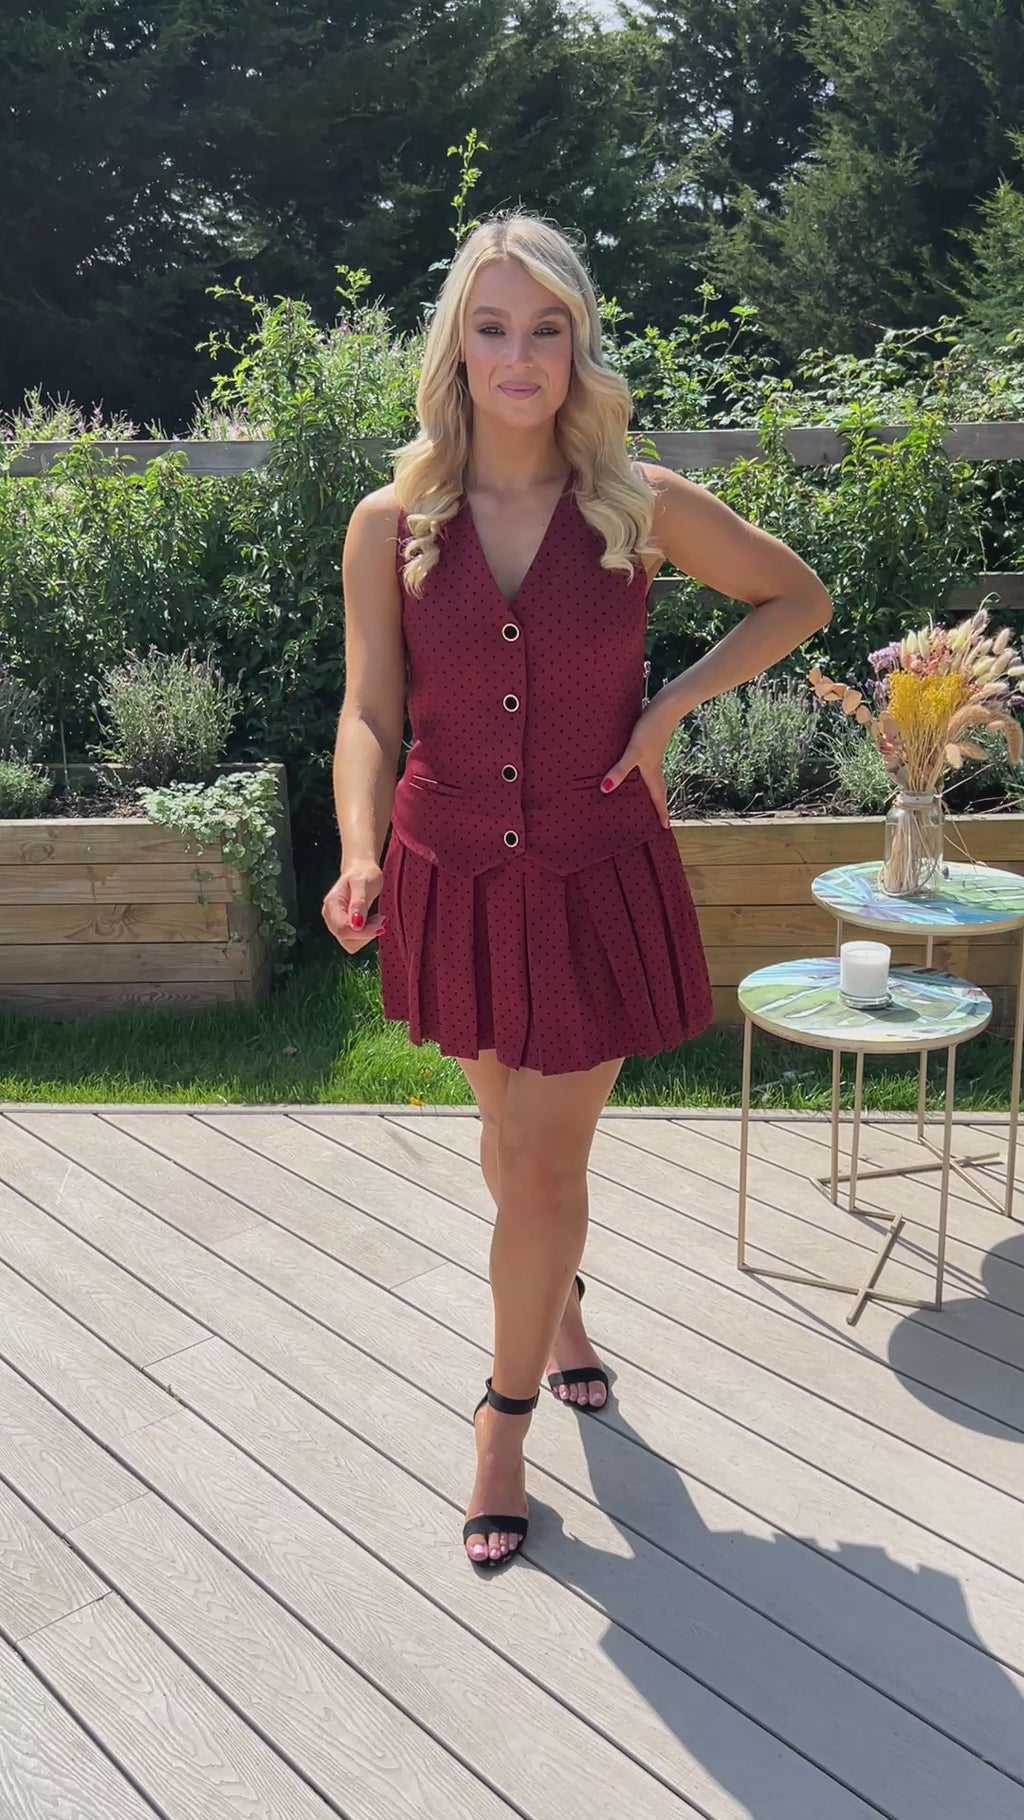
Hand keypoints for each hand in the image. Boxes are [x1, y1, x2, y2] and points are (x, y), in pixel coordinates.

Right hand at [322, 862, 387, 952]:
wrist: (361, 870)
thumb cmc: (364, 874)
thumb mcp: (363, 884)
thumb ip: (359, 904)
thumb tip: (356, 925)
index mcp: (332, 904)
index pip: (343, 929)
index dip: (363, 932)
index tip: (381, 925)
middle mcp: (330, 915)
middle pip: (345, 938)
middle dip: (366, 933)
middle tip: (381, 919)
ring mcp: (335, 922)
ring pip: (350, 943)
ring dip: (367, 935)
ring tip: (377, 918)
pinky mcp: (343, 926)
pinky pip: (354, 940)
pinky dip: (365, 934)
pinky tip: (372, 921)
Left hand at [600, 701, 675, 829]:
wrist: (666, 706)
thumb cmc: (650, 729)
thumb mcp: (634, 751)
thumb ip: (620, 770)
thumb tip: (606, 790)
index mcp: (652, 771)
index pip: (657, 797)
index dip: (661, 812)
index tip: (666, 827)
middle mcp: (654, 764)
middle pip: (658, 788)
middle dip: (659, 803)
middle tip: (660, 817)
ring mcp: (653, 753)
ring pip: (653, 776)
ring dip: (652, 788)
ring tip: (648, 797)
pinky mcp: (649, 742)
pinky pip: (648, 764)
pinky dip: (645, 772)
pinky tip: (638, 767)